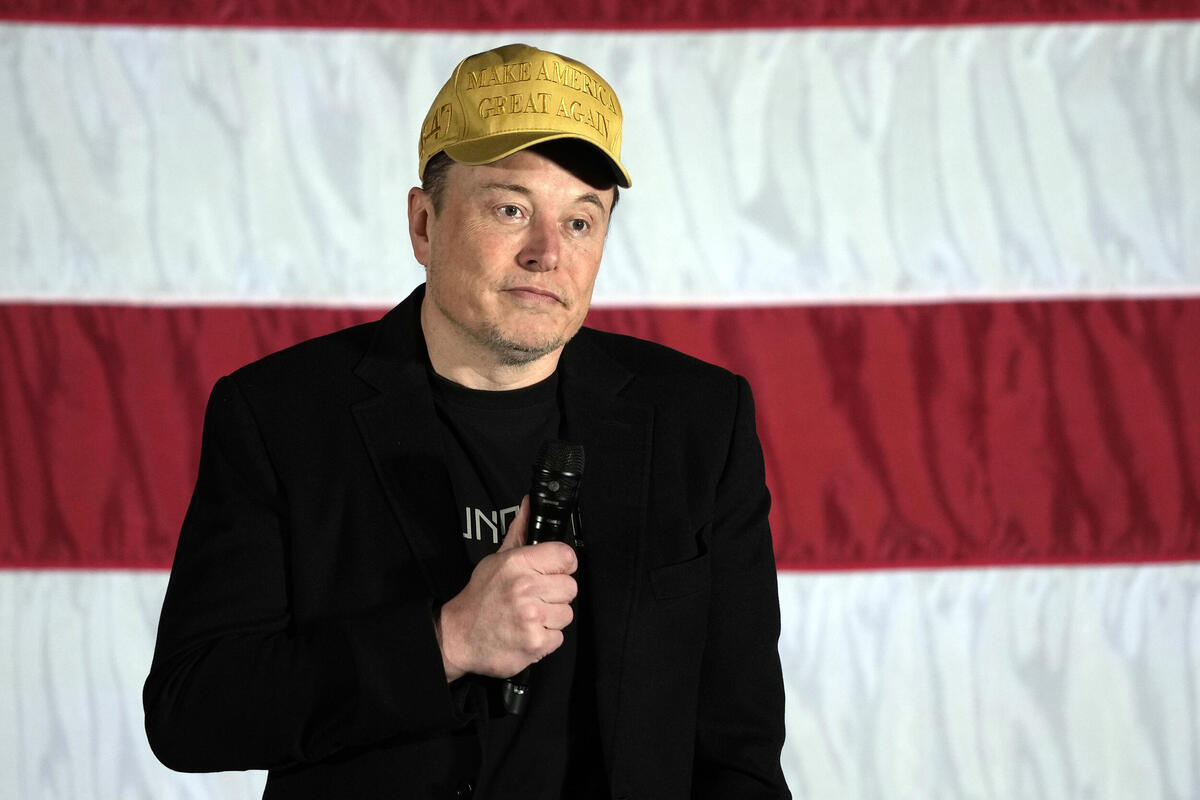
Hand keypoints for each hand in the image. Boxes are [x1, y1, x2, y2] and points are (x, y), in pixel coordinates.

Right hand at [435, 496, 577, 681]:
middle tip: (535, 598)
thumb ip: (519, 532)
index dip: (562, 566)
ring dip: (551, 618)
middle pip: (570, 587)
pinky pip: (559, 637)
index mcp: (518, 563)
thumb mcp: (497, 559)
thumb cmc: (481, 596)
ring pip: (567, 613)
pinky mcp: (535, 643)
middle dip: (555, 594)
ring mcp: (531, 616)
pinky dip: (545, 639)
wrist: (459, 635)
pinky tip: (527, 632)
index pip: (566, 556)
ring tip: (529, 616)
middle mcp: (526, 588)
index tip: (552, 572)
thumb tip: (530, 502)